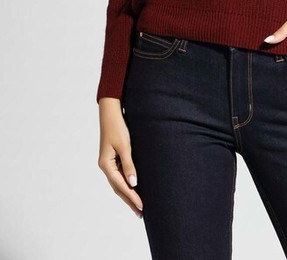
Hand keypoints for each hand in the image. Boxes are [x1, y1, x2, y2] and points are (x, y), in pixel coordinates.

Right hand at [98, 98, 143, 218]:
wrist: (111, 112)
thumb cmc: (117, 127)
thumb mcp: (124, 146)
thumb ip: (128, 164)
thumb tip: (133, 183)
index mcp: (106, 165)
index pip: (121, 185)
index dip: (132, 197)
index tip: (142, 206)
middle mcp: (106, 166)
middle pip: (118, 188)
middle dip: (130, 200)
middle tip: (141, 213)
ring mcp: (109, 162)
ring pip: (119, 183)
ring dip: (128, 194)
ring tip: (138, 205)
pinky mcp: (113, 158)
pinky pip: (120, 175)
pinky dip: (127, 184)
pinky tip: (134, 188)